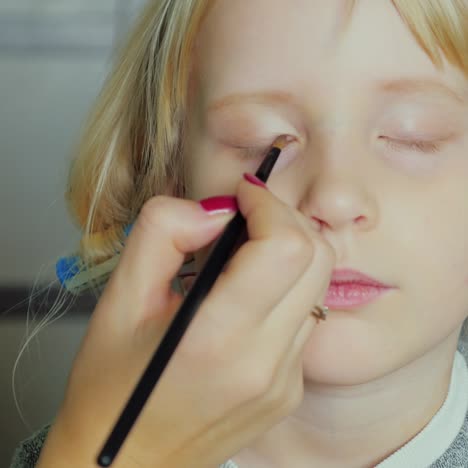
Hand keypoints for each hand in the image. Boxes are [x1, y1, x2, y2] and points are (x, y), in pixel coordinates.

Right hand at [37, 176, 334, 467]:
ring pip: (318, 286)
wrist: (128, 459)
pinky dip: (285, 289)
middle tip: (246, 218)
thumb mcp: (120, 297)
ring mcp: (285, 381)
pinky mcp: (290, 390)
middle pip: (316, 259)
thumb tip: (217, 211)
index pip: (284, 247)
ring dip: (288, 253)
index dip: (268, 204)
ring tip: (244, 255)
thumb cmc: (113, 385)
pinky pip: (306, 318)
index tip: (242, 196)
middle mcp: (264, 364)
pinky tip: (248, 297)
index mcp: (217, 338)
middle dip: (284, 221)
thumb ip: (164, 233)